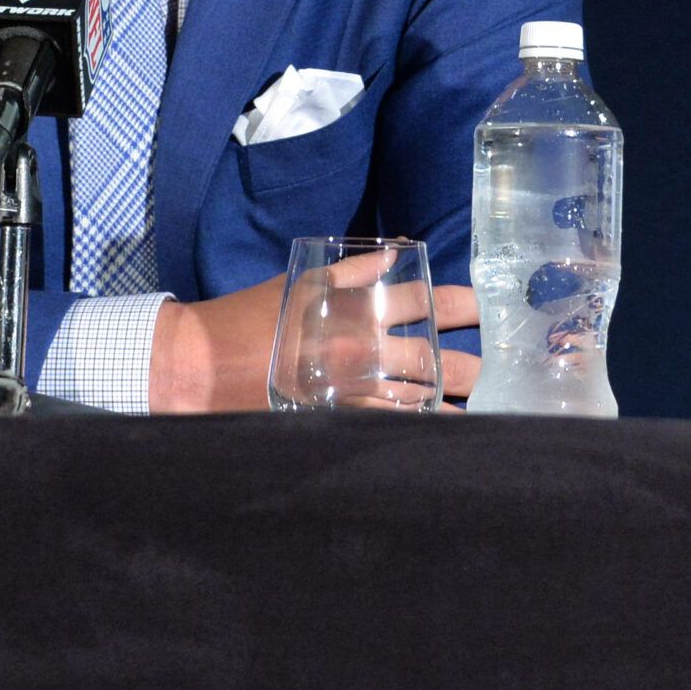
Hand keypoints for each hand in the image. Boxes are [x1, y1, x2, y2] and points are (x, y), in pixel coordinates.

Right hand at [151, 269, 483, 412]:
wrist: (203, 364)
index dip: (464, 305)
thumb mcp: (302, 282)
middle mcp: (363, 347)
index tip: (480, 311)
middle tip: (487, 371)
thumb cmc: (252, 317)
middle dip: (469, 366)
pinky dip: (416, 428)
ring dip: (450, 403)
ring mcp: (352, 388)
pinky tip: (437, 434)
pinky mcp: (336, 418)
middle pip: (436, 358)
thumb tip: (395, 256)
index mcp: (358, 307)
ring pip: (420, 398)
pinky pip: (389, 426)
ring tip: (476, 408)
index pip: (429, 302)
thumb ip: (352, 273)